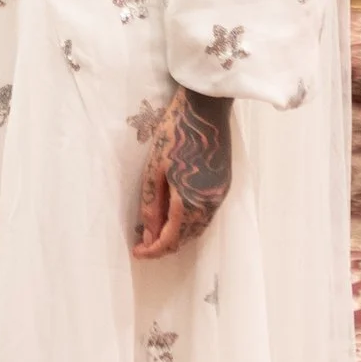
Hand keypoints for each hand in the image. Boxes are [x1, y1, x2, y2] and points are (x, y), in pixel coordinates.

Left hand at [133, 86, 232, 257]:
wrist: (206, 107)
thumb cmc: (174, 133)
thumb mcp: (154, 170)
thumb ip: (152, 205)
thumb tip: (148, 234)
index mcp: (190, 201)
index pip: (171, 239)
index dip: (153, 250)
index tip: (137, 253)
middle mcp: (210, 203)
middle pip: (187, 237)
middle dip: (165, 246)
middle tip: (144, 245)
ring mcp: (220, 194)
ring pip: (199, 228)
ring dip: (179, 236)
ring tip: (157, 234)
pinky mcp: (223, 184)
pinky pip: (206, 215)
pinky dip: (190, 223)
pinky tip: (176, 218)